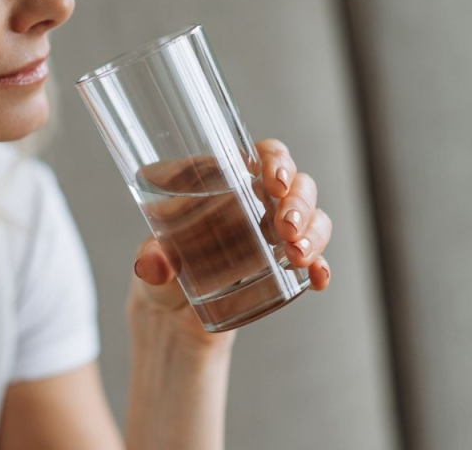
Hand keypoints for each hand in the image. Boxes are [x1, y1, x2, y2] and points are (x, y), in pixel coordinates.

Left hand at [127, 139, 331, 351]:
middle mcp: (255, 201)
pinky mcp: (283, 265)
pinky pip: (315, 258)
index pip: (260, 155)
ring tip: (298, 256)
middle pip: (295, 183)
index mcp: (224, 181)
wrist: (174, 317)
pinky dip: (320, 267)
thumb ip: (151, 261)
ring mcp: (273, 232)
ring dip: (314, 231)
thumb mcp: (152, 264)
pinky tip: (318, 279)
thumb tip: (152, 264)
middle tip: (287, 227)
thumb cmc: (162, 272)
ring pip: (311, 216)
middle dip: (299, 201)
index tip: (275, 182)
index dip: (275, 160)